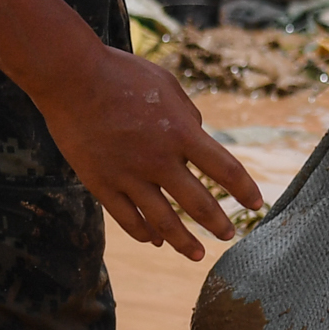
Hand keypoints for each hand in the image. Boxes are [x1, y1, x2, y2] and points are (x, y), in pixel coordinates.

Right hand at [32, 39, 263, 259]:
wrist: (72, 78)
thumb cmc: (123, 74)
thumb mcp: (168, 86)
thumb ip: (188, 114)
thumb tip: (199, 133)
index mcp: (182, 132)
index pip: (225, 169)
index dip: (244, 190)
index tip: (256, 204)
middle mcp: (160, 160)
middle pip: (198, 204)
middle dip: (218, 224)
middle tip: (229, 236)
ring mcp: (129, 176)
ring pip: (163, 222)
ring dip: (184, 242)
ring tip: (198, 255)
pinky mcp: (101, 184)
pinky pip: (127, 219)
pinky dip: (144, 233)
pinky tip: (154, 241)